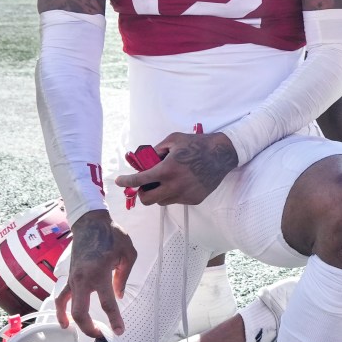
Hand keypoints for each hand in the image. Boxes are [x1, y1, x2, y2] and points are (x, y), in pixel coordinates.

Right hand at [54, 209, 133, 335]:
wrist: (90, 222)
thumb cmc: (111, 235)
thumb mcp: (128, 253)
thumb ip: (123, 277)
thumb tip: (118, 296)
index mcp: (100, 273)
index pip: (107, 304)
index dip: (114, 320)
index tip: (119, 331)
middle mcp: (83, 279)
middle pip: (81, 312)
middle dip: (90, 328)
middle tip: (102, 335)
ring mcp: (73, 279)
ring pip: (68, 307)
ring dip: (76, 323)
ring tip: (86, 332)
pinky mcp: (68, 277)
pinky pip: (61, 297)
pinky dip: (61, 310)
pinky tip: (65, 322)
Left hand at [111, 129, 237, 205]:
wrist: (221, 155)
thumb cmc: (196, 144)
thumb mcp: (173, 140)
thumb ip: (155, 151)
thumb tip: (143, 161)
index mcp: (167, 170)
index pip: (140, 181)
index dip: (126, 181)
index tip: (119, 181)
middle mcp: (174, 186)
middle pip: (147, 200)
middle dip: (142, 192)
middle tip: (146, 184)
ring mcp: (185, 195)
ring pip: (162, 201)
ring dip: (159, 193)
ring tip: (167, 180)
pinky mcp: (194, 200)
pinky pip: (176, 200)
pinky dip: (173, 193)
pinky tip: (182, 181)